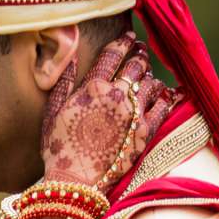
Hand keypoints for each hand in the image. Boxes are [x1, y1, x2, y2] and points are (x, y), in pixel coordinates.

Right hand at [41, 34, 177, 193]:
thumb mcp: (52, 113)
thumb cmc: (58, 149)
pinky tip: (167, 93)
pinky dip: (166, 97)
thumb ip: (63, 82)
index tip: (129, 37)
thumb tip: (72, 56)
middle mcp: (116, 96)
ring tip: (150, 74)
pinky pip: (162, 108)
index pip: (113, 55)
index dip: (122, 42)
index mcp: (93, 87)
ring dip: (151, 76)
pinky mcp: (145, 133)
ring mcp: (133, 114)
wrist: (75, 181)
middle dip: (140, 55)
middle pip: (135, 65)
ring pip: (150, 84)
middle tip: (142, 51)